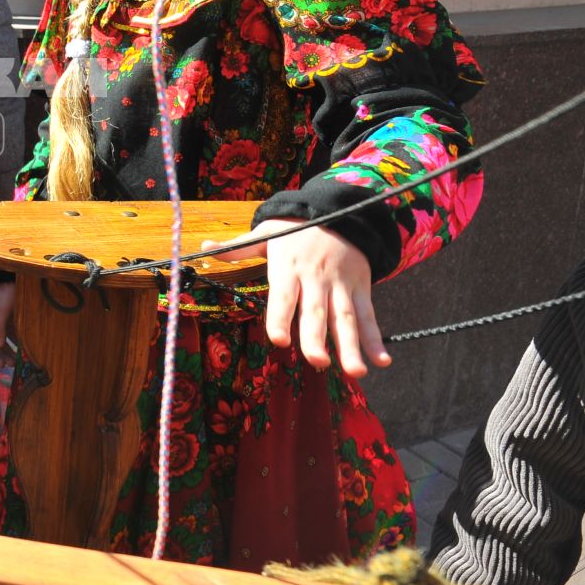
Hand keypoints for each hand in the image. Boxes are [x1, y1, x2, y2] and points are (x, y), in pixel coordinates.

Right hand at [0, 282, 16, 366]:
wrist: (13, 279)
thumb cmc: (5, 293)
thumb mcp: (1, 310)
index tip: (0, 364)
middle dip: (0, 356)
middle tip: (10, 365)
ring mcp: (2, 324)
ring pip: (2, 343)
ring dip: (7, 352)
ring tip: (16, 361)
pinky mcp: (11, 322)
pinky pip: (12, 337)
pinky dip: (16, 345)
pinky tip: (22, 351)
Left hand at [202, 219, 386, 377]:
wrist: (339, 211)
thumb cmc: (294, 230)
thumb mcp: (265, 233)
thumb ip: (237, 247)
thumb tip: (203, 247)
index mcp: (288, 267)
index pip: (284, 296)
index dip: (280, 317)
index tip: (279, 340)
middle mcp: (316, 279)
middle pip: (316, 311)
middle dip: (317, 337)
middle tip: (317, 362)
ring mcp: (340, 285)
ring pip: (346, 318)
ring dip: (351, 345)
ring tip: (355, 372)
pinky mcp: (360, 289)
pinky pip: (369, 315)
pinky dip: (375, 338)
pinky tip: (381, 361)